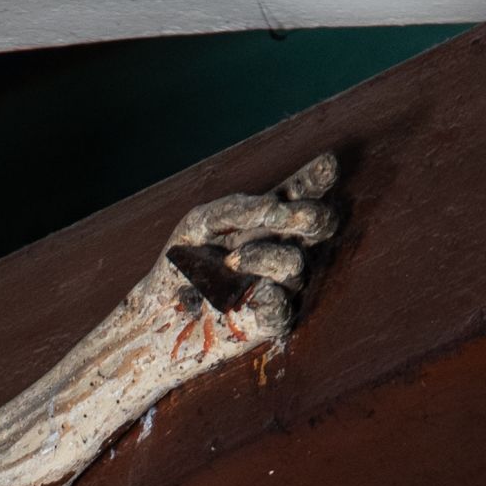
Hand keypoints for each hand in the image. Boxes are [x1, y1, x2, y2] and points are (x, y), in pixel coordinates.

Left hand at [149, 150, 339, 356]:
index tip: (327, 164)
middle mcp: (281, 249)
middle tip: (287, 214)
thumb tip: (278, 207)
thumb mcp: (201, 223)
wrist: (158, 313)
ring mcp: (281, 286)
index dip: (315, 179)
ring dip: (261, 257)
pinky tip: (244, 293)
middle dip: (312, 217)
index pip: (299, 195)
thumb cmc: (182, 262)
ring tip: (228, 262)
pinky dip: (264, 294)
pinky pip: (281, 305)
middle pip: (321, 227)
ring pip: (294, 263)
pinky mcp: (270, 321)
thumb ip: (238, 208)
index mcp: (267, 222)